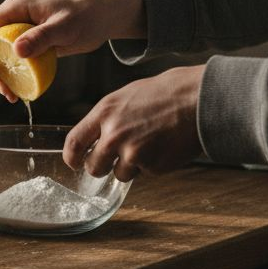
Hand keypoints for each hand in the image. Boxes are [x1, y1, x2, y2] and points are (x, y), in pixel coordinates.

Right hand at [0, 0, 146, 100]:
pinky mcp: (32, 42)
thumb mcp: (64, 27)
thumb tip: (16, 51)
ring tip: (11, 95)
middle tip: (3, 90)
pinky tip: (21, 89)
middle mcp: (14, 17)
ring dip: (0, 75)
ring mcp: (22, 30)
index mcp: (16, 7)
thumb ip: (41, 37)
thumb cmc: (86, 14)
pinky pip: (15, 60)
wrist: (104, 15)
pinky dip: (14, 75)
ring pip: (0, 54)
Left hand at [65, 64, 204, 182]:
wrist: (196, 100)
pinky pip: (144, 173)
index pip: (74, 142)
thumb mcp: (125, 98)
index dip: (71, 157)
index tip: (74, 162)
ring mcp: (132, 153)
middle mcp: (114, 135)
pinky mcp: (152, 166)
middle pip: (94, 167)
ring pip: (120, 174)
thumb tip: (95, 138)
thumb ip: (107, 119)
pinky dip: (151, 165)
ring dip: (130, 166)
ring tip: (148, 144)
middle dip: (101, 167)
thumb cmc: (164, 94)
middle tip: (115, 158)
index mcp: (104, 113)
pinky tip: (162, 146)